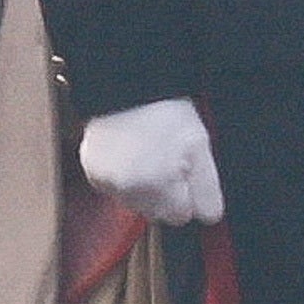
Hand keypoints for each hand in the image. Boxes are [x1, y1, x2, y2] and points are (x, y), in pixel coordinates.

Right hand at [76, 97, 223, 227]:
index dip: (188, 193)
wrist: (126, 84)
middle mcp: (129, 190)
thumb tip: (209, 219)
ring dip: (146, 187)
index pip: (182, 215)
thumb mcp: (200, 146)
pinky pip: (115, 190)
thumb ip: (207, 189)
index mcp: (158, 185)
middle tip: (168, 157)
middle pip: (158, 213)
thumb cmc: (166, 110)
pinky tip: (131, 153)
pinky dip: (124, 177)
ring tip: (149, 152)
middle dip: (167, 193)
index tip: (186, 169)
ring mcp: (108, 183)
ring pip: (136, 203)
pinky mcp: (93, 174)